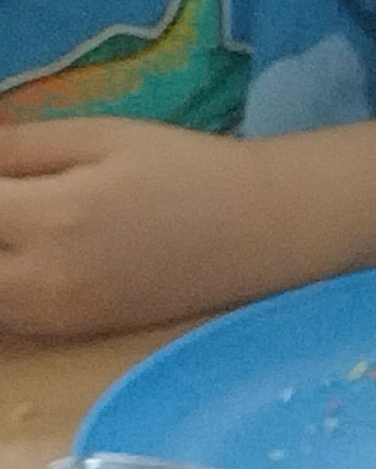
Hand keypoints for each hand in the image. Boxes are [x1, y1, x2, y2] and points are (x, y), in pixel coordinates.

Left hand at [0, 116, 263, 339]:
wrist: (257, 230)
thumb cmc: (185, 167)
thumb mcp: (103, 136)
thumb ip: (20, 145)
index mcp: (52, 215)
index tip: (1, 173)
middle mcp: (40, 276)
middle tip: (9, 200)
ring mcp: (52, 314)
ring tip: (16, 226)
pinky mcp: (66, 332)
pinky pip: (2, 316)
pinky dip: (1, 284)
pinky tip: (21, 255)